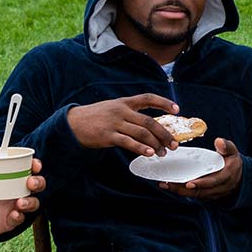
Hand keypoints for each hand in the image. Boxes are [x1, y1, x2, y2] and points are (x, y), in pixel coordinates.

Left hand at [0, 156, 43, 243]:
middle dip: (38, 182)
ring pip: (32, 203)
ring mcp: (12, 206)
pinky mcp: (8, 221)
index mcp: (6, 175)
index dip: (34, 165)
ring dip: (30, 201)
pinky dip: (19, 216)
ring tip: (20, 202)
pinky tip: (14, 214)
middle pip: (36, 185)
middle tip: (30, 182)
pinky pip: (19, 219)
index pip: (26, 168)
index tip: (34, 164)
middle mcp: (14, 190)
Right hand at [66, 94, 181, 155]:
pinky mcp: (108, 135)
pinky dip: (140, 148)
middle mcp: (122, 111)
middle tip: (173, 145)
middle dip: (164, 134)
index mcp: (124, 102)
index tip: (177, 110)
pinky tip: (149, 153)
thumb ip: (129, 113)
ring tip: (162, 153)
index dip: (164, 103)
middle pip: (149, 121)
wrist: (73, 123)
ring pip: (141, 133)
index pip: (148, 98)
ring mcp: (115, 123)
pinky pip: (128, 142)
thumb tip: (149, 126)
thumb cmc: (96, 117)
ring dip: (155, 144)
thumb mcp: (113, 108)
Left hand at [159, 137, 242, 200]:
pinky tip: (171, 186)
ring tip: (165, 184)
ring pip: (195, 195)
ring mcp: (213, 193)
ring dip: (179, 191)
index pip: (213, 182)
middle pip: (200, 191)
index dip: (201, 183)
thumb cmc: (232, 162)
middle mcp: (220, 188)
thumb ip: (226, 146)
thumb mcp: (233, 152)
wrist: (239, 177)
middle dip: (183, 189)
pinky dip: (182, 192)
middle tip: (169, 184)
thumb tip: (219, 141)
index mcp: (226, 176)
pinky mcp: (207, 195)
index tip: (189, 183)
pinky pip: (194, 196)